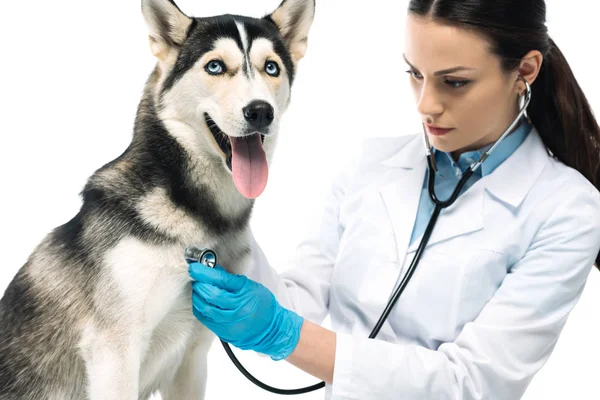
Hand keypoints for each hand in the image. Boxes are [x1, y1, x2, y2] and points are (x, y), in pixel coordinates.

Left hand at [188, 263, 303, 360]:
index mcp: (245, 293)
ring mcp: (230, 323)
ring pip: (206, 309)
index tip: (194, 268)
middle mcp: (238, 309)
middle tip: (195, 279)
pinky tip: (200, 303)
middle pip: (211, 295)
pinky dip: (200, 310)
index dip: (205, 273)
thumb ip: (231, 279)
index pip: (221, 281)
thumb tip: (212, 270)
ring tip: (198, 290)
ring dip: (198, 297)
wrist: (270, 329)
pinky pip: (206, 320)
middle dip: (200, 285)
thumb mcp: (251, 286)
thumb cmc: (262, 304)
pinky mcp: (224, 333)